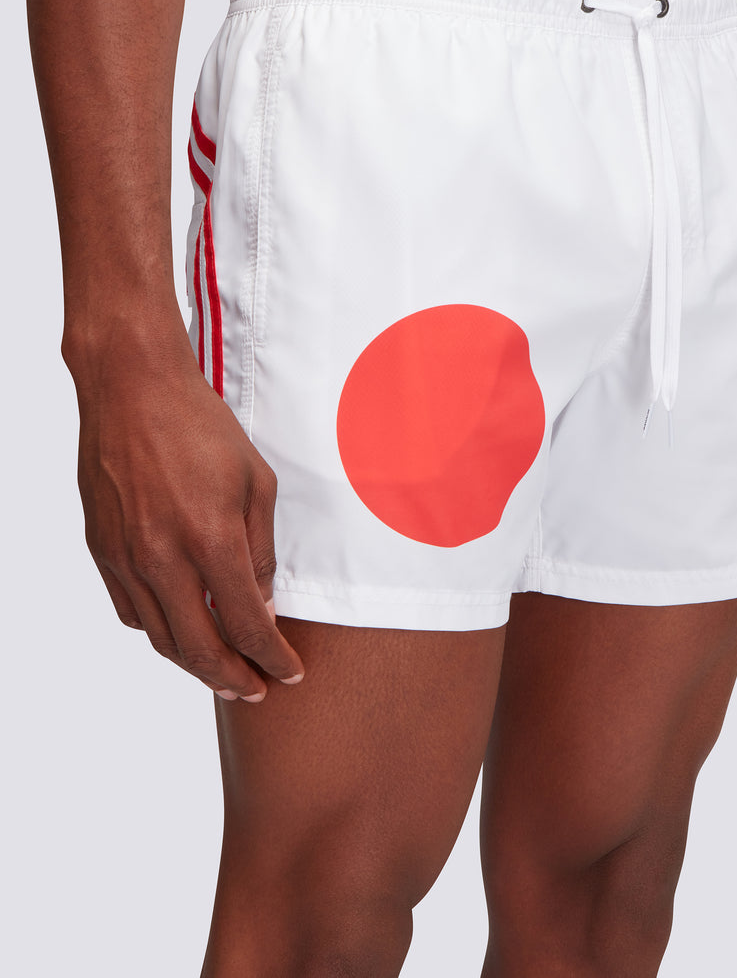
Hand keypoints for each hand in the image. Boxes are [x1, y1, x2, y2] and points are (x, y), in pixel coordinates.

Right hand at [72, 330, 304, 700]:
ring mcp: (126, 558)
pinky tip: (181, 630)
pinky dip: (159, 631)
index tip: (290, 673)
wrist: (132, 389)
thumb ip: (260, 550)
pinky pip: (131, 611)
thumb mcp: (256, 483)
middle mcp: (163, 559)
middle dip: (234, 679)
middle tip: (258, 690)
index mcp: (211, 540)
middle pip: (201, 650)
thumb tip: (261, 603)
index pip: (248, 626)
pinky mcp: (102, 550)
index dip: (273, 659)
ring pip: (161, 638)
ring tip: (223, 673)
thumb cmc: (201, 427)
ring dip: (195, 665)